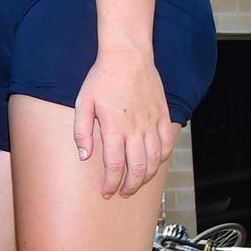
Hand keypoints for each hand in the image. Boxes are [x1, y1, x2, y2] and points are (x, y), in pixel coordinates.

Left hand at [73, 47, 174, 197]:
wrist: (127, 57)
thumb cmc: (101, 79)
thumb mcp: (82, 104)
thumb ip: (82, 132)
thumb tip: (85, 156)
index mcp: (114, 128)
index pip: (115, 166)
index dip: (111, 184)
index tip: (106, 193)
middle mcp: (136, 129)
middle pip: (138, 168)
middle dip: (130, 186)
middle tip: (122, 193)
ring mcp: (152, 123)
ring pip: (155, 159)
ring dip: (146, 176)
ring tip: (137, 183)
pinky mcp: (164, 116)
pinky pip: (167, 143)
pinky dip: (162, 158)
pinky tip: (154, 164)